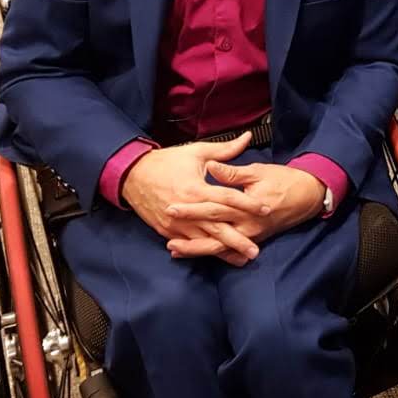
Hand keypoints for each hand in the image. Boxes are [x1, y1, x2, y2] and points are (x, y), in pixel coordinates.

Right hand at [121, 131, 269, 262]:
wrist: (131, 176)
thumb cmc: (166, 162)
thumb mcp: (196, 152)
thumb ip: (225, 150)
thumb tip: (247, 138)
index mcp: (196, 188)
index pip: (227, 198)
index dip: (248, 204)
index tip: (266, 209)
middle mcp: (187, 209)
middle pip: (218, 227)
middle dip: (238, 240)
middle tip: (255, 251)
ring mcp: (176, 223)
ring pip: (204, 241)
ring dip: (224, 251)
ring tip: (242, 260)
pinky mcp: (168, 231)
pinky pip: (189, 244)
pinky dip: (204, 251)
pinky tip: (218, 257)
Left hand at [164, 162, 326, 258]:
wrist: (308, 196)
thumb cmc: (283, 180)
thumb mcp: (258, 172)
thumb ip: (233, 173)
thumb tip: (212, 167)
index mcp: (246, 206)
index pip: (214, 208)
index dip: (192, 208)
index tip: (171, 206)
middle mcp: (247, 225)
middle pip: (213, 233)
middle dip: (188, 235)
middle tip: (166, 236)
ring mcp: (250, 235)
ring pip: (219, 248)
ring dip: (196, 249)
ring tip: (174, 250)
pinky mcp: (252, 238)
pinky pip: (229, 250)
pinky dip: (213, 253)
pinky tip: (196, 253)